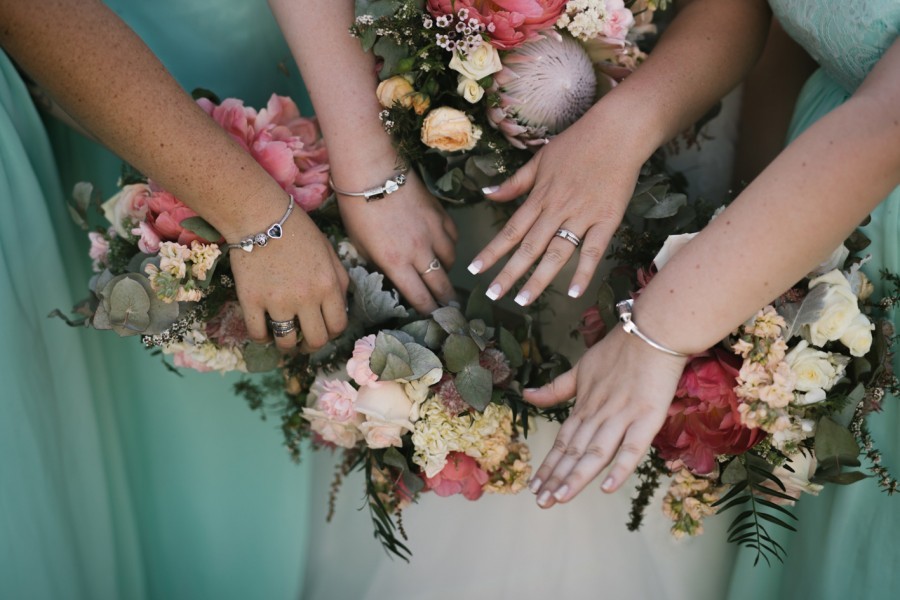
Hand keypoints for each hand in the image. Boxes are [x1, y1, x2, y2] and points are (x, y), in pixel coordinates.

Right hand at [230, 209, 348, 352]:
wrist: (259, 215)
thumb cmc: (297, 230)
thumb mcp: (329, 251)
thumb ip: (340, 280)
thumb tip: (342, 307)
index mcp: (329, 286)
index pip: (338, 326)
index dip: (332, 333)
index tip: (324, 330)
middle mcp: (306, 298)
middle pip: (315, 341)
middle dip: (311, 345)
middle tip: (304, 340)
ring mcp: (277, 302)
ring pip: (286, 343)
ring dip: (287, 345)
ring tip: (283, 337)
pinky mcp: (251, 301)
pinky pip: (258, 335)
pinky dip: (262, 338)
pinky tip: (264, 331)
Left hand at [337, 171, 458, 313]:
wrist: (372, 170)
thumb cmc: (357, 209)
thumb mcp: (361, 245)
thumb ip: (380, 264)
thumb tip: (391, 276)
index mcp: (396, 263)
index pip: (420, 298)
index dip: (427, 311)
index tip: (431, 316)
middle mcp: (420, 252)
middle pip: (442, 285)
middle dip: (445, 299)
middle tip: (446, 306)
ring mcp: (434, 233)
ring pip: (450, 262)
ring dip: (445, 270)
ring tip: (439, 273)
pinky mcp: (441, 215)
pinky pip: (452, 239)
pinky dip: (449, 247)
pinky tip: (441, 247)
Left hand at [467, 117, 642, 304]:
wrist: (618, 131)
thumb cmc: (578, 142)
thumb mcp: (540, 159)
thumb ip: (515, 183)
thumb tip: (487, 193)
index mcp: (539, 196)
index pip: (510, 230)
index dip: (492, 251)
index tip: (475, 269)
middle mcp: (556, 209)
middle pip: (528, 247)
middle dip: (508, 273)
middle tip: (493, 295)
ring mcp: (582, 216)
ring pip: (556, 253)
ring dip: (538, 279)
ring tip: (522, 301)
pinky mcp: (607, 220)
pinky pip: (593, 251)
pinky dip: (583, 272)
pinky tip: (572, 293)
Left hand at [524, 326, 686, 507]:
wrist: (653, 330)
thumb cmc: (620, 349)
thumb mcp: (582, 367)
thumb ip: (557, 388)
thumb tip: (527, 395)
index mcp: (584, 405)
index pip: (562, 441)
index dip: (548, 464)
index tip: (534, 486)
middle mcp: (599, 413)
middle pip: (574, 451)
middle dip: (556, 477)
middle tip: (541, 502)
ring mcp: (622, 416)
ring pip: (595, 452)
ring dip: (577, 476)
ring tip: (560, 498)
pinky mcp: (648, 417)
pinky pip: (632, 446)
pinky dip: (620, 467)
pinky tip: (607, 487)